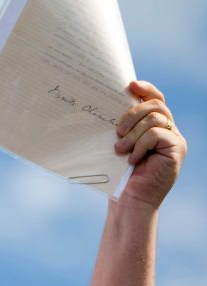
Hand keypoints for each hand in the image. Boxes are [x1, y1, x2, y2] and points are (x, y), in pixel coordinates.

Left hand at [114, 80, 186, 208]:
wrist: (129, 200)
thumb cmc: (119, 174)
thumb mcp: (119, 144)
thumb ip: (123, 126)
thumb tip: (109, 102)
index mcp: (155, 125)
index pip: (155, 98)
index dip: (145, 88)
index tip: (130, 85)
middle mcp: (169, 129)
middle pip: (155, 105)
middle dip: (132, 113)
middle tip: (117, 131)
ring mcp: (175, 139)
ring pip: (155, 119)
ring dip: (133, 133)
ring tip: (120, 149)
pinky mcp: (177, 149)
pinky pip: (157, 134)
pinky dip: (140, 145)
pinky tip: (132, 159)